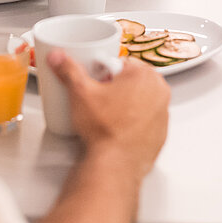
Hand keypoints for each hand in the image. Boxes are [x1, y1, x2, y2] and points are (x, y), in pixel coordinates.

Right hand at [48, 49, 168, 171]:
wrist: (114, 165)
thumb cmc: (104, 130)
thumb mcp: (80, 93)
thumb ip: (68, 70)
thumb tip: (58, 57)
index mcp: (144, 75)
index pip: (121, 63)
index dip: (104, 73)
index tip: (96, 84)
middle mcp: (160, 92)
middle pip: (132, 80)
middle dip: (116, 88)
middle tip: (100, 101)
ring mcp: (163, 114)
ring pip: (140, 100)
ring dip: (126, 104)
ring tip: (108, 116)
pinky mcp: (161, 133)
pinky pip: (146, 120)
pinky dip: (134, 122)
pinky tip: (118, 129)